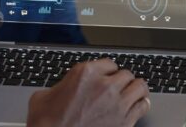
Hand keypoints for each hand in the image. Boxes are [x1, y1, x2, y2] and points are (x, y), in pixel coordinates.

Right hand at [27, 59, 149, 126]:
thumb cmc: (47, 124)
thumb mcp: (43, 97)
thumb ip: (59, 87)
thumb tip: (61, 90)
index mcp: (85, 73)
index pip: (109, 63)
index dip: (108, 71)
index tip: (108, 76)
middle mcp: (104, 85)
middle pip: (126, 74)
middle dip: (122, 80)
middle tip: (120, 85)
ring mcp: (116, 104)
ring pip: (139, 87)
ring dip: (136, 89)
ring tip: (135, 91)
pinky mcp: (124, 122)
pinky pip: (142, 107)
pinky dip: (142, 105)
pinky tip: (140, 105)